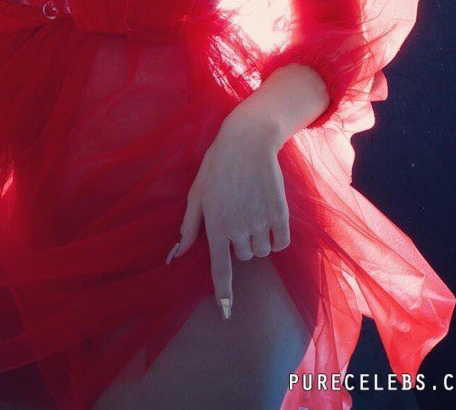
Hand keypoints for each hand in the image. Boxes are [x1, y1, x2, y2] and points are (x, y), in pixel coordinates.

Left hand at [165, 106, 289, 319]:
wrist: (247, 142)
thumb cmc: (216, 167)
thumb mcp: (197, 194)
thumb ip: (189, 227)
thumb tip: (175, 255)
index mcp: (216, 225)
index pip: (220, 269)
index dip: (224, 294)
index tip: (227, 313)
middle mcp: (238, 228)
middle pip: (243, 256)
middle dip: (239, 242)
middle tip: (236, 214)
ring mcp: (260, 222)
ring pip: (261, 250)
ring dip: (257, 239)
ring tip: (251, 209)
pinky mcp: (280, 214)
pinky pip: (280, 242)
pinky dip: (275, 237)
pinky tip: (268, 217)